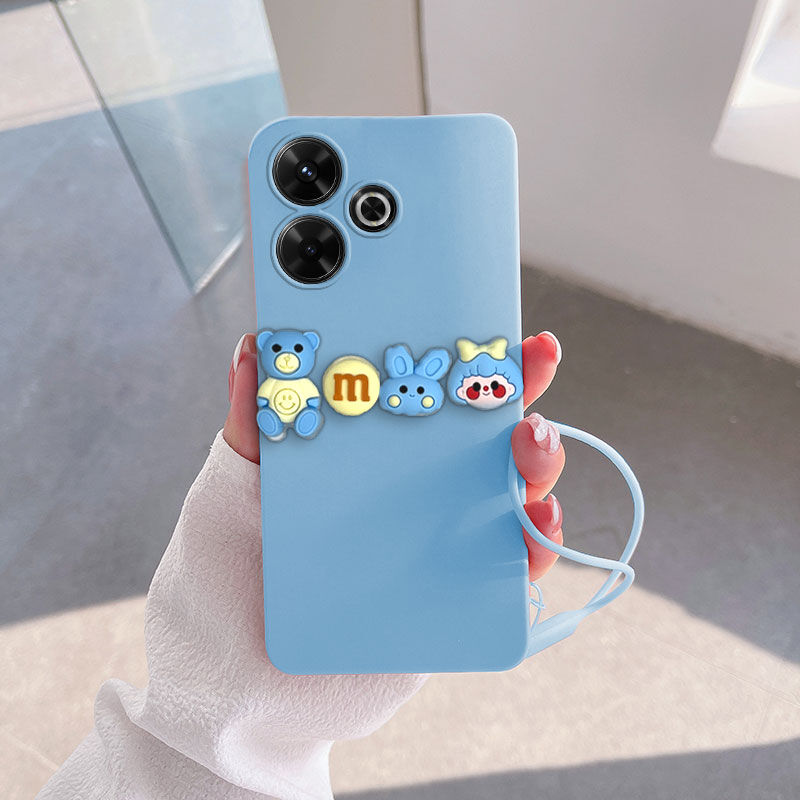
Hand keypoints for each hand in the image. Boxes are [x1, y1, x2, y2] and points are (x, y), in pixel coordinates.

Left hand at [224, 332, 564, 580]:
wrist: (233, 687)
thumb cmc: (225, 583)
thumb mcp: (230, 493)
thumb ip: (249, 428)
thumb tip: (254, 348)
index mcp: (367, 462)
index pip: (424, 399)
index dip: (460, 358)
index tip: (489, 325)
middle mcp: (411, 497)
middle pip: (480, 438)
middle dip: (517, 394)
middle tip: (533, 362)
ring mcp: (438, 546)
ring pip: (510, 496)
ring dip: (538, 461)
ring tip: (529, 441)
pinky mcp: (454, 602)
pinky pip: (513, 571)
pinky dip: (538, 544)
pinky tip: (534, 521)